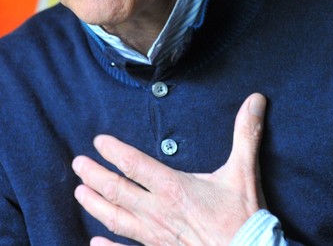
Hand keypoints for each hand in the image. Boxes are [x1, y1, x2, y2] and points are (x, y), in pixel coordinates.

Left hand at [71, 92, 267, 245]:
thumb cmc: (243, 216)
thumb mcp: (244, 171)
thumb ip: (246, 134)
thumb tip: (255, 100)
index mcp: (174, 187)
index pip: (134, 164)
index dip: (113, 151)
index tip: (99, 141)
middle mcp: (158, 211)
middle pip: (116, 190)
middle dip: (94, 175)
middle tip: (77, 164)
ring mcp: (155, 236)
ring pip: (116, 218)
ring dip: (94, 205)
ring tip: (79, 193)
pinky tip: (93, 243)